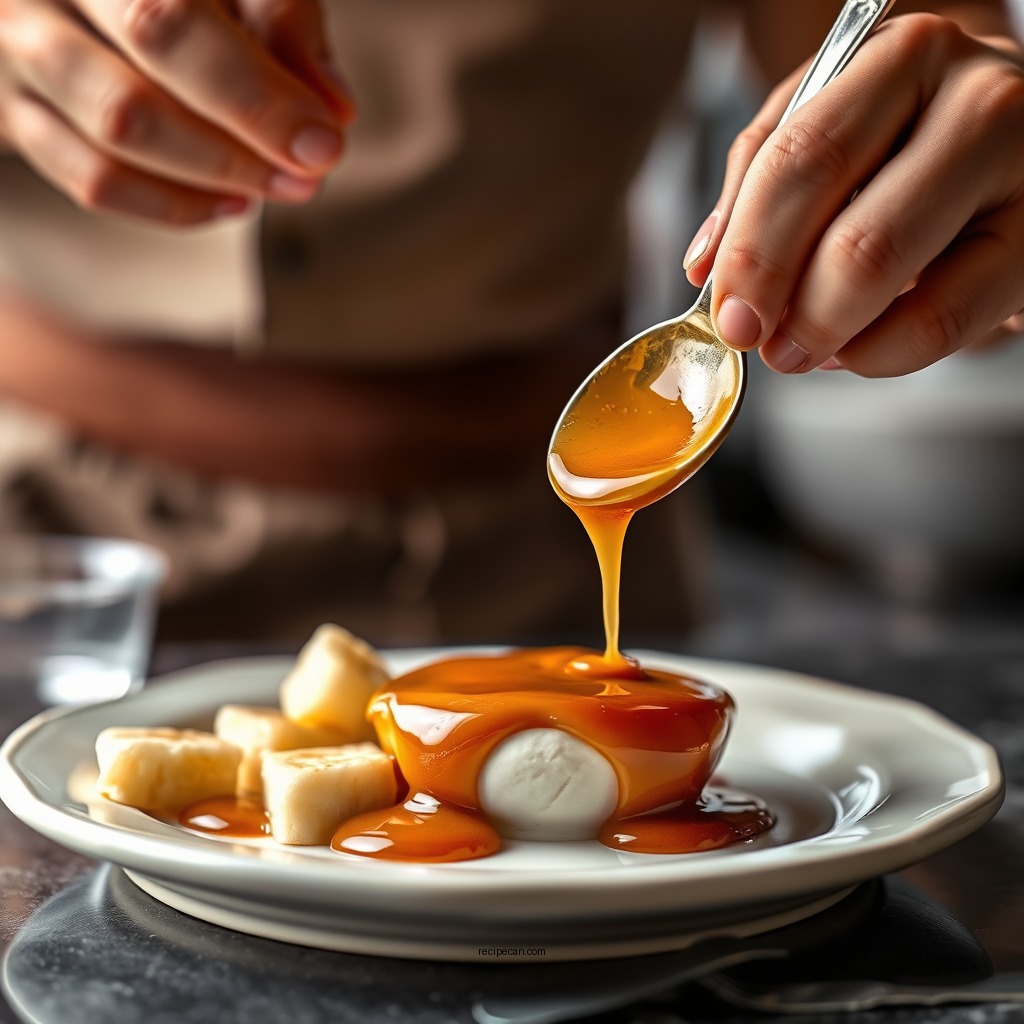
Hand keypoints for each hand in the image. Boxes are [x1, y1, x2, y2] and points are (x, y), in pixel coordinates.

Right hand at [0, 0, 353, 223]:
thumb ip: (283, 21)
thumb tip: (332, 108)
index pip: (170, 18)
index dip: (255, 95)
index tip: (323, 144)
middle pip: (131, 92)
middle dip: (237, 148)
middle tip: (306, 177)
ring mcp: (17, 49)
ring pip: (112, 138)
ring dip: (211, 177)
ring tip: (275, 186)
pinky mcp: (17, 112)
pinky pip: (91, 181)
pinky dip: (174, 204)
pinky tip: (232, 200)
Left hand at [684, 13, 1023, 376]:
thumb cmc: (916, 138)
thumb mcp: (837, 128)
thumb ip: (763, 181)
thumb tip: (705, 265)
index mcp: (900, 61)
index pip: (800, 161)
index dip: (752, 254)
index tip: (727, 314)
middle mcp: (975, 101)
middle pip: (852, 233)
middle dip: (788, 308)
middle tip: (760, 344)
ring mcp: (1022, 168)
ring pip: (898, 277)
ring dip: (829, 334)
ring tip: (802, 351)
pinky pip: (949, 320)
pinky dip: (883, 353)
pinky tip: (858, 349)